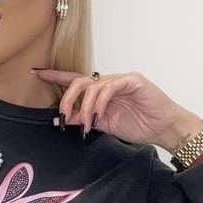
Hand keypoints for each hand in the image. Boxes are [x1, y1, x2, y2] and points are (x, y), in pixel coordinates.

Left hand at [33, 68, 202, 150]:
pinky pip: (110, 87)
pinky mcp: (133, 81)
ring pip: (93, 86)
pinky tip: (99, 115)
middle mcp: (109, 82)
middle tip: (64, 116)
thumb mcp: (105, 125)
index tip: (38, 74)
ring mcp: (121, 80)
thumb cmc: (140, 126)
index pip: (76, 81)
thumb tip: (65, 118)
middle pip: (80, 81)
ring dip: (85, 107)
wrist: (164, 129)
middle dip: (67, 98)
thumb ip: (86, 119)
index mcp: (102, 92)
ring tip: (88, 125)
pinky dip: (100, 102)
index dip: (57, 77)